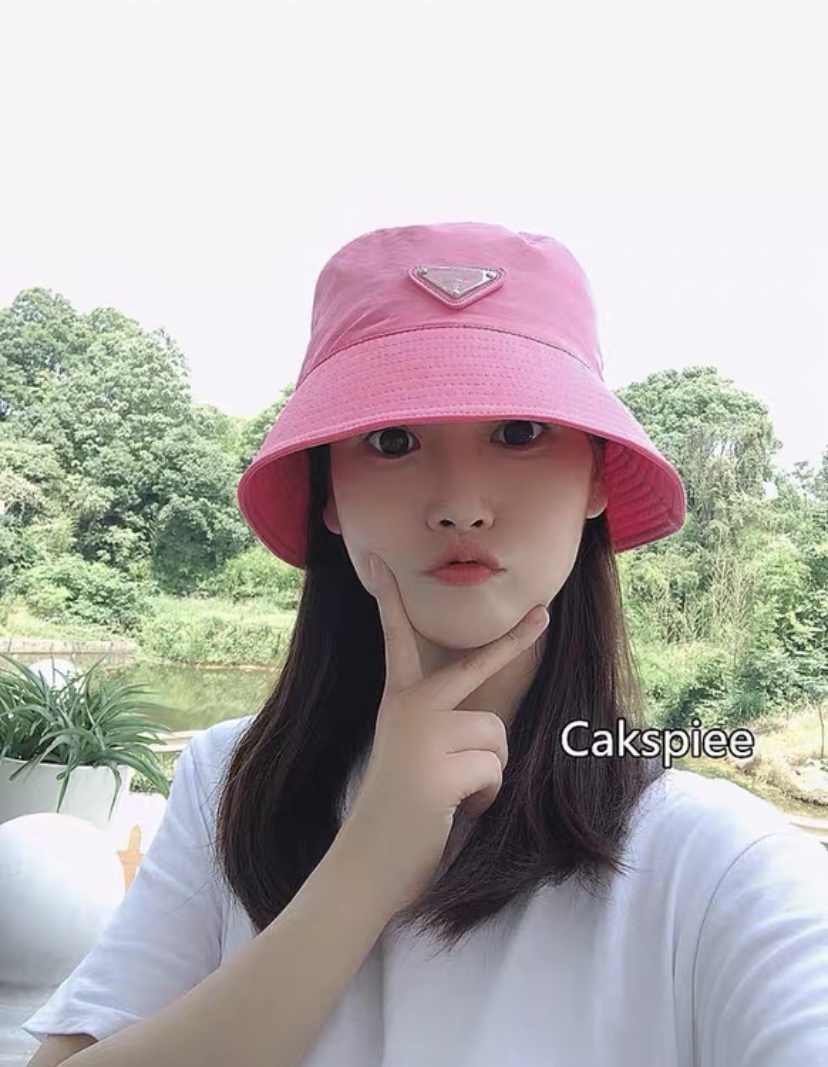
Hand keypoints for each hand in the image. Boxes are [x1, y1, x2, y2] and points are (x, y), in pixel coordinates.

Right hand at [339, 553, 548, 913]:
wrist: (367, 863)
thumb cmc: (398, 813)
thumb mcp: (414, 757)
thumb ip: (441, 729)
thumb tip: (489, 729)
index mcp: (398, 703)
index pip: (395, 640)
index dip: (388, 599)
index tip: (379, 562)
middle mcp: (408, 709)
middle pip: (476, 666)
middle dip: (514, 640)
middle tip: (545, 612)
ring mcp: (422, 735)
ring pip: (496, 736)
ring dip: (489, 773)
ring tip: (455, 796)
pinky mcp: (440, 767)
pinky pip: (494, 771)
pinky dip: (485, 798)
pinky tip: (453, 813)